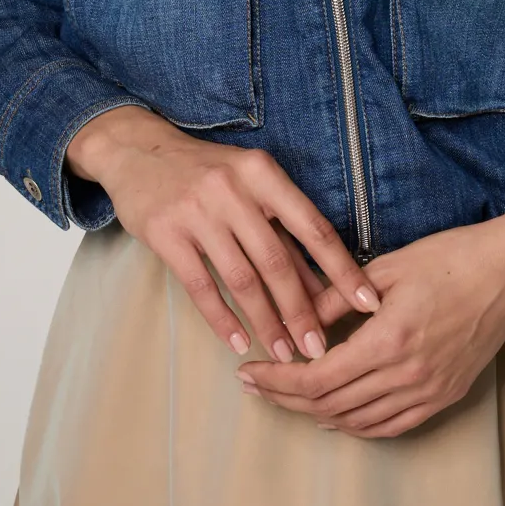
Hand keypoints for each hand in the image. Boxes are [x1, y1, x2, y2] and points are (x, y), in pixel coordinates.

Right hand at [65, 103, 381, 362]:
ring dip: (266, 323)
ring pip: (241, 279)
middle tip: (318, 350)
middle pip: (277, 261)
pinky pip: (200, 286)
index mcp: (263, 173)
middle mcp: (233, 188)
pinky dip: (222, 319)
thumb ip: (282, 229)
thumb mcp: (249, 184)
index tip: (367, 303)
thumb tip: (323, 284)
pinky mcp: (165, 232)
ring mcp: (197, 210)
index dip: (342, 269)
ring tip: (284, 354)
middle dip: (302, 311)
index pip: (313, 227)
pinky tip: (238, 343)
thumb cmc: (206, 172)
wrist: (138, 151)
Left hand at [233, 203, 504, 438]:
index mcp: (389, 341)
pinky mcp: (445, 396)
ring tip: (287, 397)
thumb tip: (292, 319)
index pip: (316, 379)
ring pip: (358, 423)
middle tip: (256, 385)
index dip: (276, 382)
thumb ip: (335, 297)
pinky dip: (356, 425)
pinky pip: (391, 426)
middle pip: (330, 406)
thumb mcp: (386, 268)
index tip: (247, 373)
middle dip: (285, 399)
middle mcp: (409, 376)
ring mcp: (430, 391)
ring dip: (316, 414)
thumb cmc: (449, 259)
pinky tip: (335, 413)